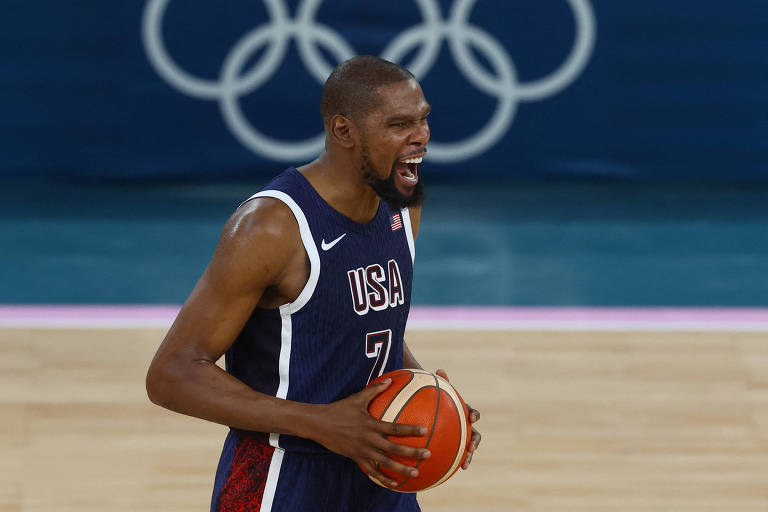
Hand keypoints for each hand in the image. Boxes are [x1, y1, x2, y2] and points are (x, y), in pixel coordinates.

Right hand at [310, 378, 430, 486]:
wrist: (319, 424)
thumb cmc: (339, 409)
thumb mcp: (357, 398)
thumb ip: (375, 390)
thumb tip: (390, 381)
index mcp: (371, 425)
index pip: (394, 428)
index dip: (410, 430)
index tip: (425, 431)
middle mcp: (368, 439)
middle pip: (393, 448)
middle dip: (412, 453)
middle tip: (427, 455)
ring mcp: (362, 451)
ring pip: (385, 463)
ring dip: (400, 469)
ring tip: (415, 474)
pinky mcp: (356, 458)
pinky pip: (371, 471)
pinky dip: (382, 478)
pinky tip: (393, 484)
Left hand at [435, 369, 480, 469]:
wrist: (436, 409)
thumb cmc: (438, 398)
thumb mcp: (438, 391)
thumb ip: (441, 383)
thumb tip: (440, 370)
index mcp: (464, 412)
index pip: (473, 412)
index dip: (474, 414)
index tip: (472, 417)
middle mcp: (466, 426)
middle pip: (475, 434)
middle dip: (475, 441)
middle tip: (472, 447)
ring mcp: (461, 437)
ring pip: (468, 448)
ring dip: (469, 457)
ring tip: (465, 465)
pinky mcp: (454, 446)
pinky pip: (454, 455)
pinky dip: (452, 463)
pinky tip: (443, 471)